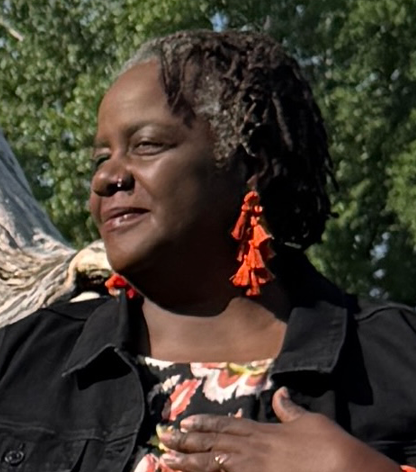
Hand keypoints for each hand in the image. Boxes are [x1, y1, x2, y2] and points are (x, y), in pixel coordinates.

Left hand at [159, 387, 399, 471]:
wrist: (344, 467)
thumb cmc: (328, 444)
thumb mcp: (308, 421)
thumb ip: (289, 410)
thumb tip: (281, 392)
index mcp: (263, 432)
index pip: (226, 425)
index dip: (204, 424)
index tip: (184, 422)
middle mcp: (253, 449)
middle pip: (213, 443)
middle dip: (187, 440)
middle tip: (163, 437)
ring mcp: (253, 469)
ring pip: (213, 463)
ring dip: (188, 461)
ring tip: (165, 458)